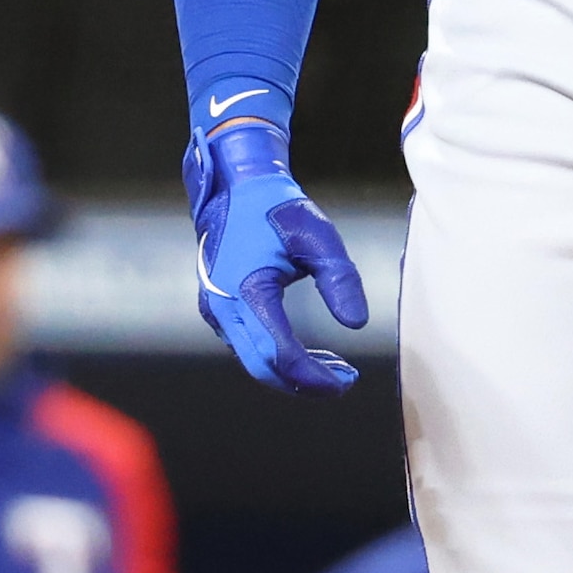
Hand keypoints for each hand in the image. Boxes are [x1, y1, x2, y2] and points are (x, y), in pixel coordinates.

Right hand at [185, 118, 364, 393]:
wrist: (236, 189)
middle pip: (264, 367)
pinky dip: (279, 357)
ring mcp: (216, 310)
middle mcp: (223, 307)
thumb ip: (340, 279)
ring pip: (255, 361)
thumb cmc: (277, 209)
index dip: (314, 377)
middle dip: (306, 382)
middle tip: (345, 380)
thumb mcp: (319, 237)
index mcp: (246, 290)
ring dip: (294, 372)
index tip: (347, 381)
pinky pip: (247, 347)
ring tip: (336, 367)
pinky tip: (309, 354)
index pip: (281, 353)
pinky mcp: (218, 309)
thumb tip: (356, 323)